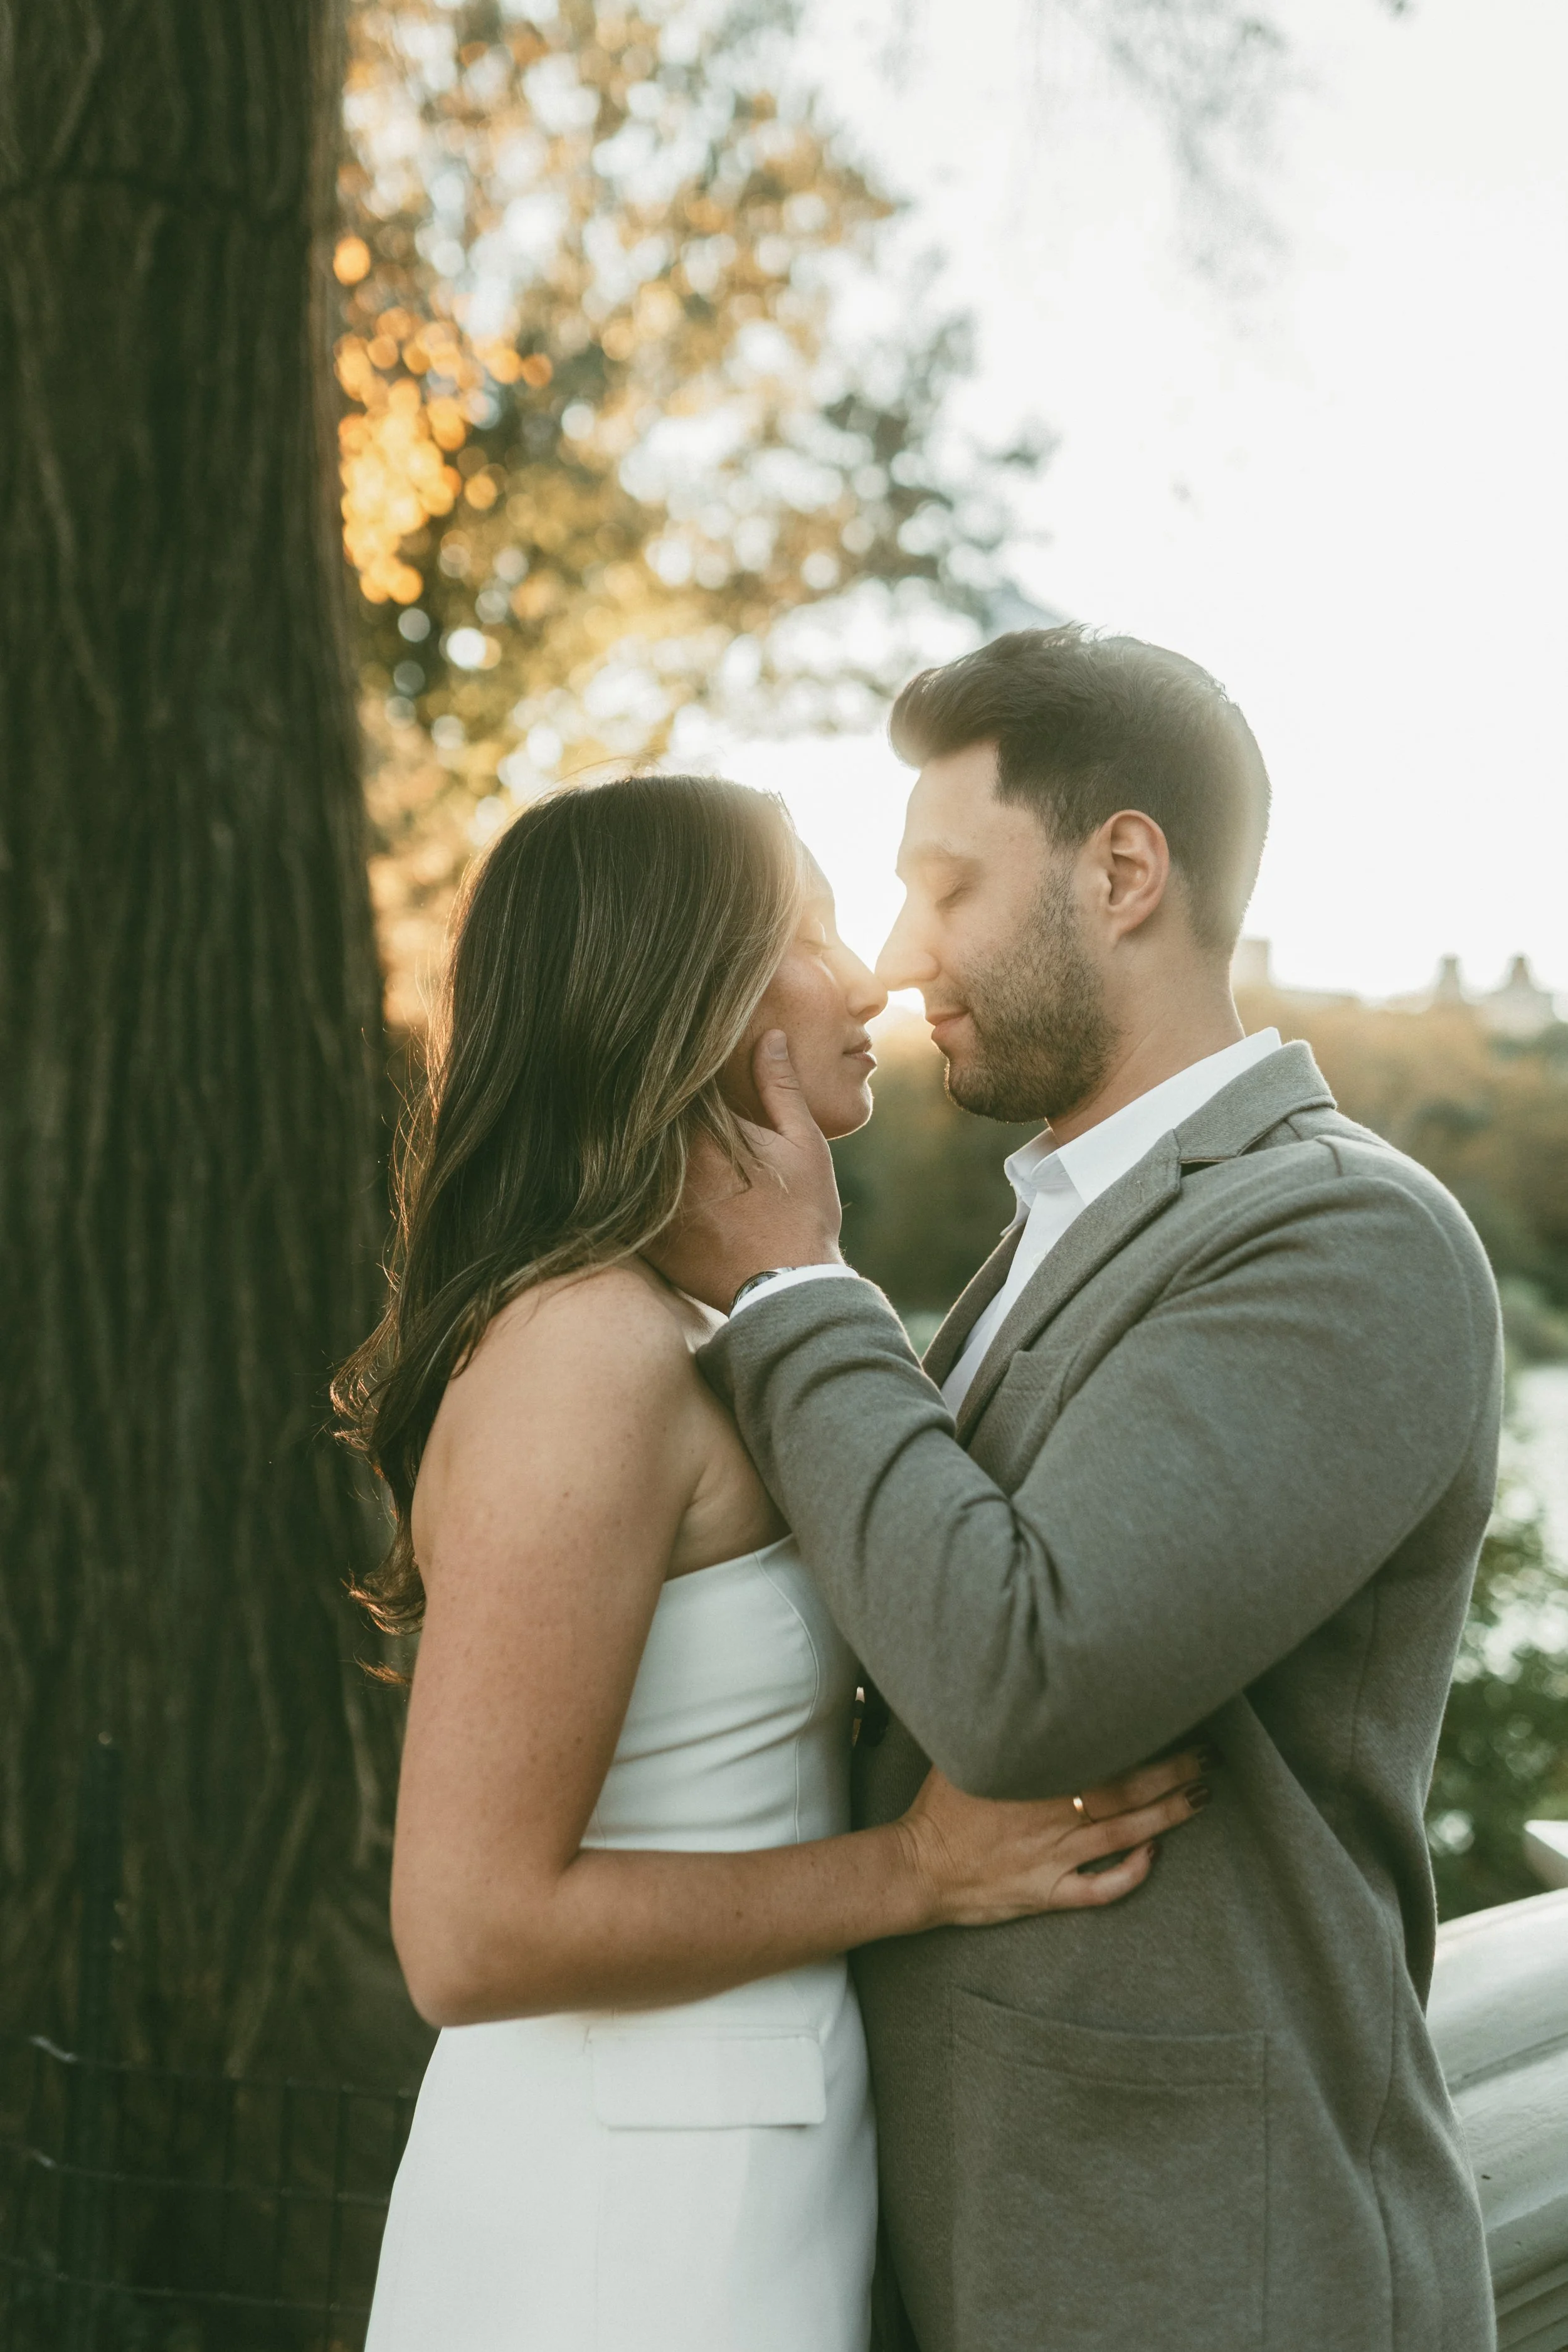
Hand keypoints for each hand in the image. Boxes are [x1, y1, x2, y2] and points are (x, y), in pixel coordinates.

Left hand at [645, 1031, 845, 1310]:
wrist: (789, 1290)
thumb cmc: (803, 1212)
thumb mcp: (802, 1142)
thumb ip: (780, 1087)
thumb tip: (768, 1037)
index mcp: (707, 1134)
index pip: (671, 1085)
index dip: (662, 1065)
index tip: (654, 1046)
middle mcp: (673, 1165)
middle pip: (639, 1118)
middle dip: (639, 1100)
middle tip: (618, 1074)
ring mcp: (656, 1204)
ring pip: (626, 1159)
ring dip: (624, 1141)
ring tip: (610, 1118)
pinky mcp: (648, 1238)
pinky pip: (623, 1203)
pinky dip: (622, 1187)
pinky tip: (619, 1174)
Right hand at [895, 1748, 1213, 1927]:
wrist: (917, 1868)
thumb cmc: (938, 1808)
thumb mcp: (960, 1753)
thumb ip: (994, 1726)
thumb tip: (1013, 1686)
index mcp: (1034, 1777)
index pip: (1102, 1753)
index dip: (1144, 1740)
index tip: (1174, 1721)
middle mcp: (1052, 1815)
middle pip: (1127, 1791)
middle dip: (1173, 1773)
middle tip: (1208, 1757)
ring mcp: (1054, 1857)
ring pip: (1125, 1834)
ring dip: (1168, 1815)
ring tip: (1201, 1797)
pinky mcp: (1048, 1893)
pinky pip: (1099, 1889)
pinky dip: (1130, 1875)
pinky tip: (1153, 1858)